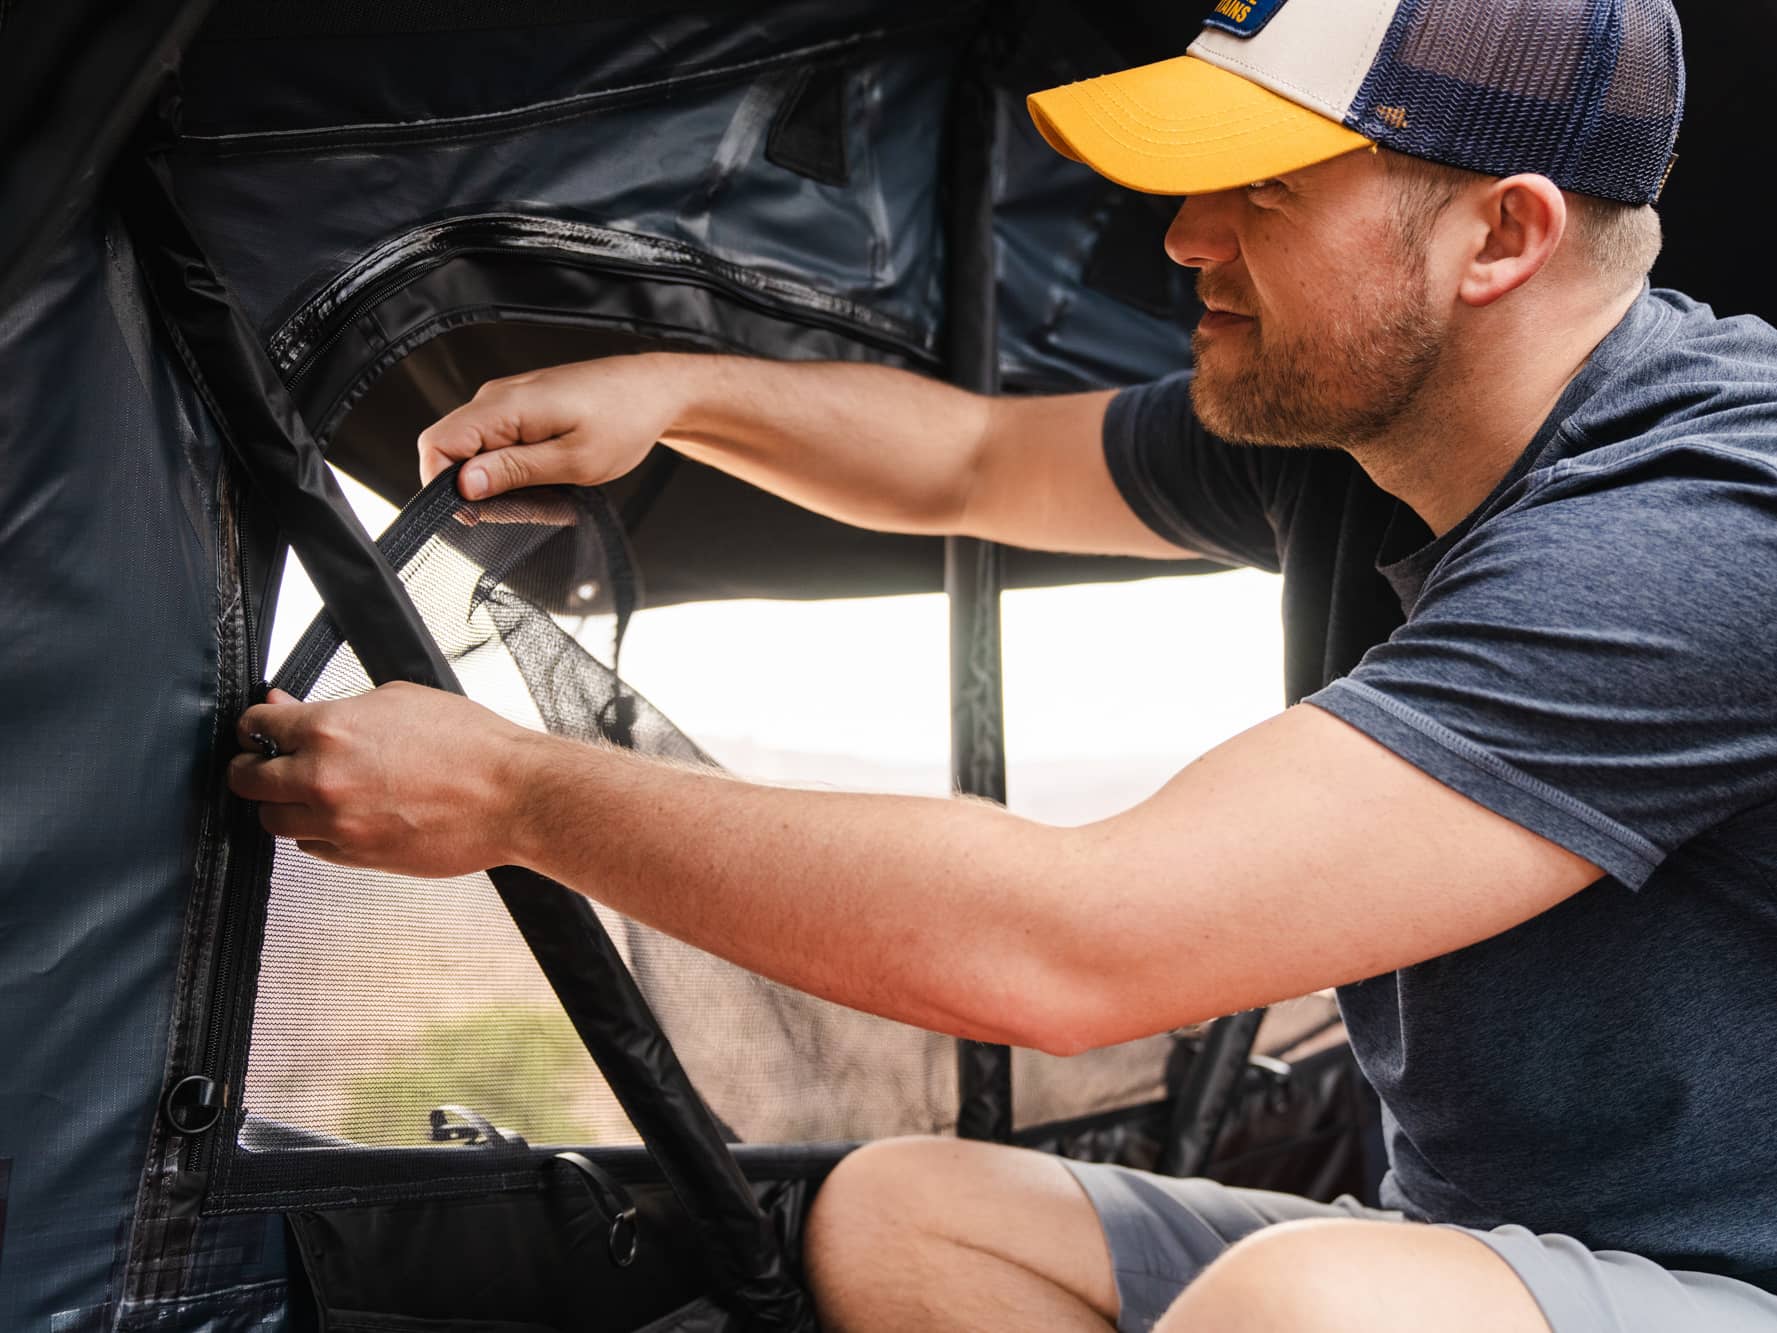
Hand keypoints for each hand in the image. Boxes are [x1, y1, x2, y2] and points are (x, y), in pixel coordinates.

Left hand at [229, 683, 542, 877]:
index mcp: (329, 731)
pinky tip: (341, 814)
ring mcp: (337, 824)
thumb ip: (335, 708)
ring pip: (274, 821)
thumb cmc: (470, 745)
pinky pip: (311, 847)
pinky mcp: (357, 856)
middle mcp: (323, 780)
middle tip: (264, 764)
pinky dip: (316, 832)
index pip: (257, 728)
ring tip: (308, 792)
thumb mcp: (398, 700)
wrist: (512, 795)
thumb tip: (290, 708)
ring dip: (283, 805)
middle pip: (248, 782)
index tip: (259, 731)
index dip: (255, 727)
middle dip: (252, 769)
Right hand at [418, 352, 703, 500]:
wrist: (654, 391)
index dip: (442, 485)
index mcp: (505, 406)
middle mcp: (497, 398)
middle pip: (451, 450)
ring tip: (543, 496)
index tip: (475, 515)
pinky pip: (495, 442)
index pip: (438, 444)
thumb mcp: (573, 461)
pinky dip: (511, 468)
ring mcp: (507, 401)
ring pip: (474, 450)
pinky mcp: (520, 408)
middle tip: (520, 511)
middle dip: (474, 489)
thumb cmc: (625, 420)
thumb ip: (515, 471)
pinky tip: (544, 479)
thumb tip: (463, 484)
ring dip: (497, 481)